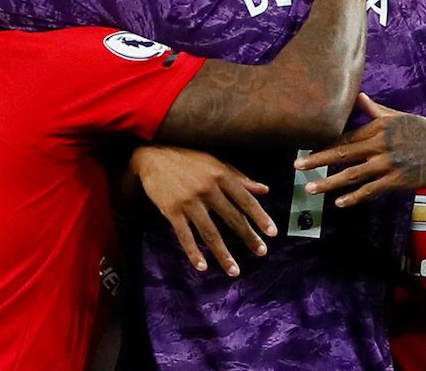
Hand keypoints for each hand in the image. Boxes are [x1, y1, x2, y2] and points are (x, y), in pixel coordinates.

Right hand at [131, 145, 277, 276]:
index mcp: (221, 175)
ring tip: (234, 270)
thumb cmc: (188, 158)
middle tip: (261, 252)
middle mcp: (208, 189)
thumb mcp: (216, 162)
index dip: (260, 217)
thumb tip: (264, 190)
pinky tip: (203, 267)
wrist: (153, 155)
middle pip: (232, 218)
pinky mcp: (171, 210)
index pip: (245, 200)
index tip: (273, 233)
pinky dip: (194, 253)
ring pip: (210, 232)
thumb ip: (240, 177)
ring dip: (223, 254)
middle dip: (248, 237)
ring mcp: (189, 201)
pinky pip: (185, 236)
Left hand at [292, 94, 425, 206]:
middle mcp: (380, 143)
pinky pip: (372, 190)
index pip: (345, 136)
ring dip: (329, 182)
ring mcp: (389, 163)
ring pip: (353, 174)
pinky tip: (340, 203)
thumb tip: (359, 97)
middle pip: (342, 153)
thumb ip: (376, 111)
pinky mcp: (399, 180)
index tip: (304, 149)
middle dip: (317, 160)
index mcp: (378, 127)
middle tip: (296, 167)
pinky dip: (355, 197)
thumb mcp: (400, 116)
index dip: (324, 144)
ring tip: (310, 189)